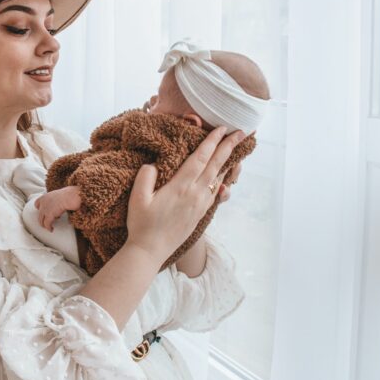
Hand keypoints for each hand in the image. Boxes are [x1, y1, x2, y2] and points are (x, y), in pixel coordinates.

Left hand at [34, 186, 81, 230]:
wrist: (71, 196)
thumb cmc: (69, 195)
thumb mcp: (59, 195)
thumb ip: (55, 200)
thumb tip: (59, 205)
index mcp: (45, 196)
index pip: (37, 204)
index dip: (39, 209)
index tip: (43, 212)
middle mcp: (43, 202)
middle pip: (39, 214)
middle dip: (42, 220)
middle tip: (46, 223)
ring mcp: (45, 209)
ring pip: (41, 220)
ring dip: (44, 225)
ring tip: (48, 228)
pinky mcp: (49, 215)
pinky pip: (47, 224)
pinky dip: (49, 228)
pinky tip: (51, 229)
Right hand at [124, 127, 245, 262]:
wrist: (150, 250)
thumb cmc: (142, 224)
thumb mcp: (137, 198)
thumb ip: (145, 177)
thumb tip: (153, 164)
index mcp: (181, 187)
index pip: (200, 158)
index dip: (212, 142)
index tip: (221, 129)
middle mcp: (195, 194)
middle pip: (216, 165)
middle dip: (229, 147)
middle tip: (241, 132)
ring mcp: (200, 204)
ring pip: (218, 178)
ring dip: (229, 162)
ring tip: (237, 150)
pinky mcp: (200, 213)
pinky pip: (215, 191)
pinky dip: (222, 179)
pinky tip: (224, 176)